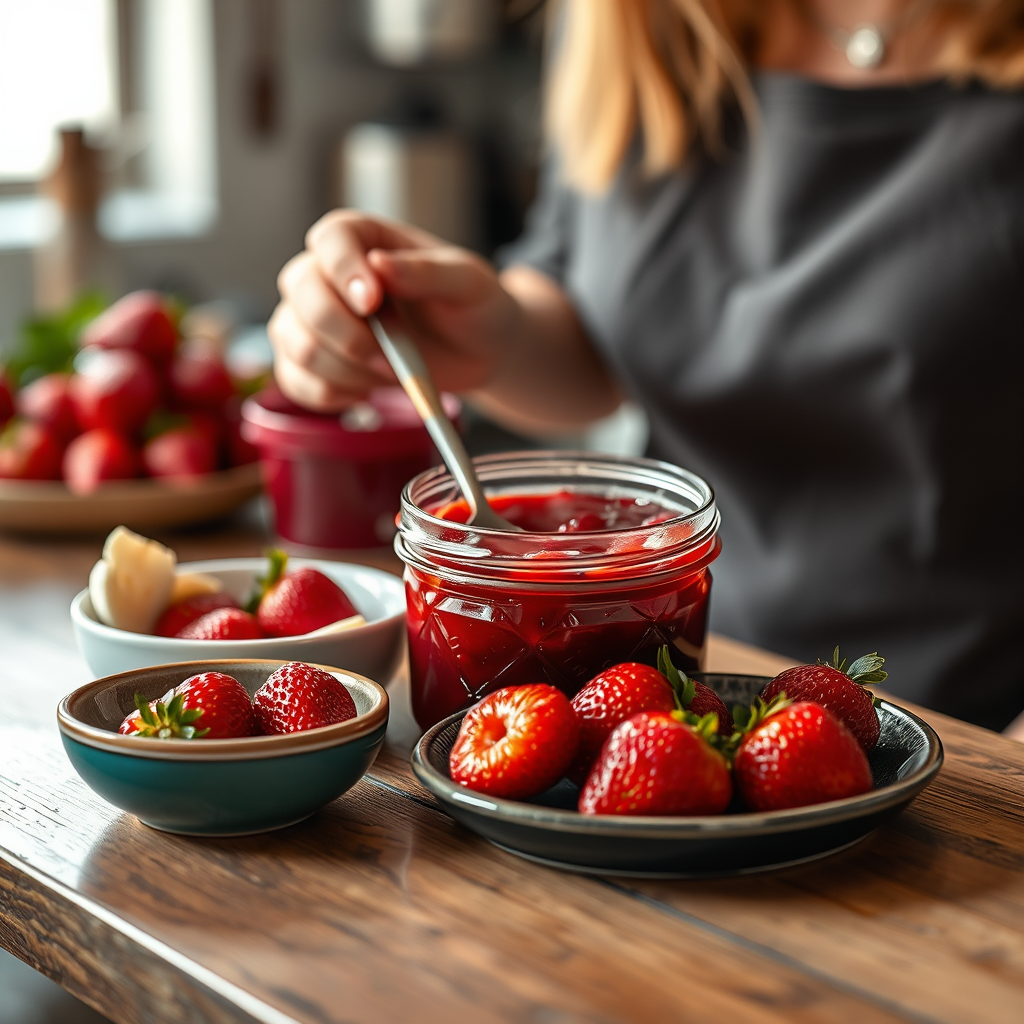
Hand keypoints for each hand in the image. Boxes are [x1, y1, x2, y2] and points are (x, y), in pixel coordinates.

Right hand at [268, 211, 521, 410]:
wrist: (476, 352)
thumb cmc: (472, 306)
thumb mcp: (468, 283)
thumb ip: (428, 272)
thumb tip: (380, 265)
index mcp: (363, 238)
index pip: (330, 238)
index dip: (343, 270)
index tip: (372, 302)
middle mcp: (327, 273)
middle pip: (300, 289)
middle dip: (344, 332)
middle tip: (391, 356)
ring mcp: (311, 319)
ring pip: (294, 340)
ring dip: (342, 368)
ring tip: (389, 372)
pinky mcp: (309, 362)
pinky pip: (295, 380)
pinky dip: (330, 394)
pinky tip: (366, 391)